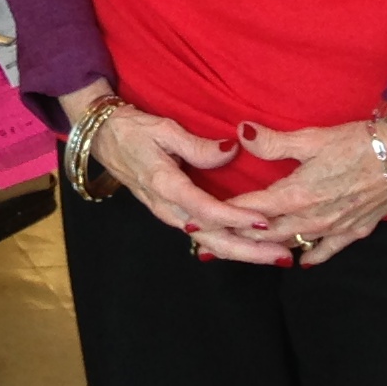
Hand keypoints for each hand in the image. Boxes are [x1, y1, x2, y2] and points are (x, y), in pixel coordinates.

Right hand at [58, 85, 275, 261]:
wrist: (103, 138)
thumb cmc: (133, 130)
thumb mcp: (163, 129)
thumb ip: (197, 145)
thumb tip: (231, 152)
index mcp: (165, 186)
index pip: (207, 211)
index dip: (237, 219)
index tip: (265, 223)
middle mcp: (168, 209)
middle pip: (213, 240)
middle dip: (250, 251)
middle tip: (283, 256)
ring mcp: (169, 215)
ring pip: (210, 243)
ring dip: (244, 252)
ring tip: (276, 255)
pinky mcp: (172, 215)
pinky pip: (204, 237)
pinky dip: (229, 245)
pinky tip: (249, 247)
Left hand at [221, 118, 386, 265]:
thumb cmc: (358, 142)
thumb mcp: (312, 138)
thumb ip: (274, 142)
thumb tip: (242, 133)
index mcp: (297, 194)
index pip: (251, 209)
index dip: (225, 215)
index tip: (200, 221)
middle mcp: (312, 218)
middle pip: (267, 233)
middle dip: (239, 237)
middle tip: (212, 243)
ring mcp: (334, 228)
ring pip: (293, 244)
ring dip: (268, 248)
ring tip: (244, 251)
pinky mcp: (355, 230)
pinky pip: (328, 250)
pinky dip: (311, 256)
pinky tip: (300, 261)